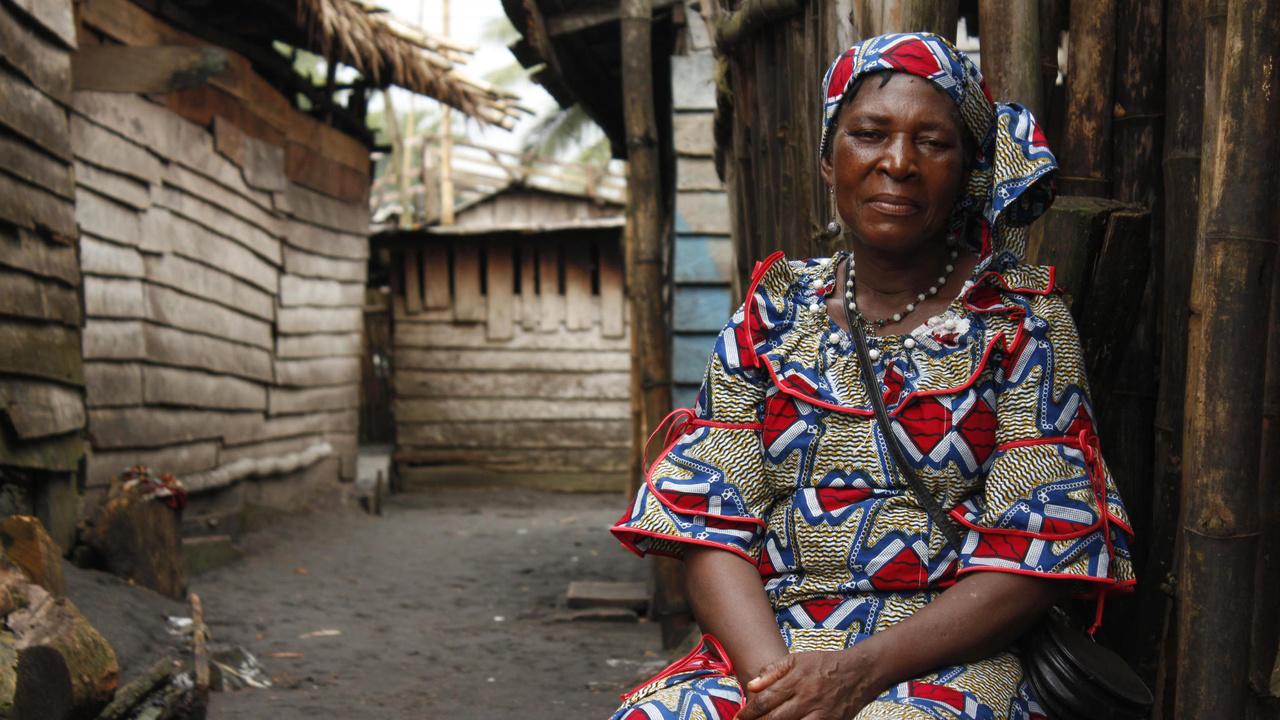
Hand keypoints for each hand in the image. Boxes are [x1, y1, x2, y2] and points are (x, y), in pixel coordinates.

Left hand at [734, 649, 884, 719]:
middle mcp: (807, 697)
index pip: (766, 699)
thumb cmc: (825, 664)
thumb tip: (752, 685)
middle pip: (775, 718)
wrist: (859, 672)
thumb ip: (773, 671)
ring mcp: (820, 713)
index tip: (738, 717)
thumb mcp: (798, 659)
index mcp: (796, 680)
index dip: (749, 711)